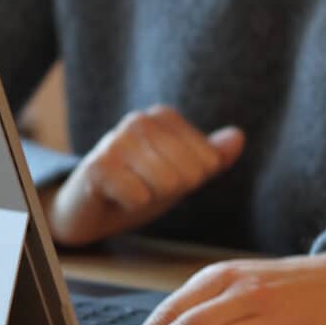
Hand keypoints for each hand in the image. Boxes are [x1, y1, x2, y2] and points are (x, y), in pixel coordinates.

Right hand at [48, 104, 244, 246]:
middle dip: (171, 191)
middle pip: (191, 174)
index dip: (189, 181)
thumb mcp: (182, 171)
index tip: (162, 177)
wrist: (87, 208)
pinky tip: (115, 196)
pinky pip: (140, 198)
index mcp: (165, 116)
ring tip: (131, 190)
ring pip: (168, 185)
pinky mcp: (99, 165)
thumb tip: (238, 137)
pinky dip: (130, 206)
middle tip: (145, 186)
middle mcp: (141, 120)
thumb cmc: (137, 186)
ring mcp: (117, 139)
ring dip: (150, 198)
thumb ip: (212, 157)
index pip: (210, 162)